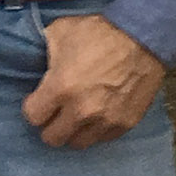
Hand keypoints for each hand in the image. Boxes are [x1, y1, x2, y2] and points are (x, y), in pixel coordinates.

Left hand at [21, 14, 165, 149]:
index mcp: (60, 88)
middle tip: (54, 112)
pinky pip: (103, 138)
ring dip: (73, 131)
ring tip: (75, 117)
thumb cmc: (98, 33)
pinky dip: (96, 130)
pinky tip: (96, 116)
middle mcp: (81, 111)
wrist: (142, 38)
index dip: (33, 107)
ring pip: (78, 143)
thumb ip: (44, 53)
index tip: (38, 100)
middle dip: (49, 125)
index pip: (33, 116)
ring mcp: (105, 121)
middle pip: (52, 138)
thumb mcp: (59, 32)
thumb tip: (39, 65)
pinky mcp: (126, 124)